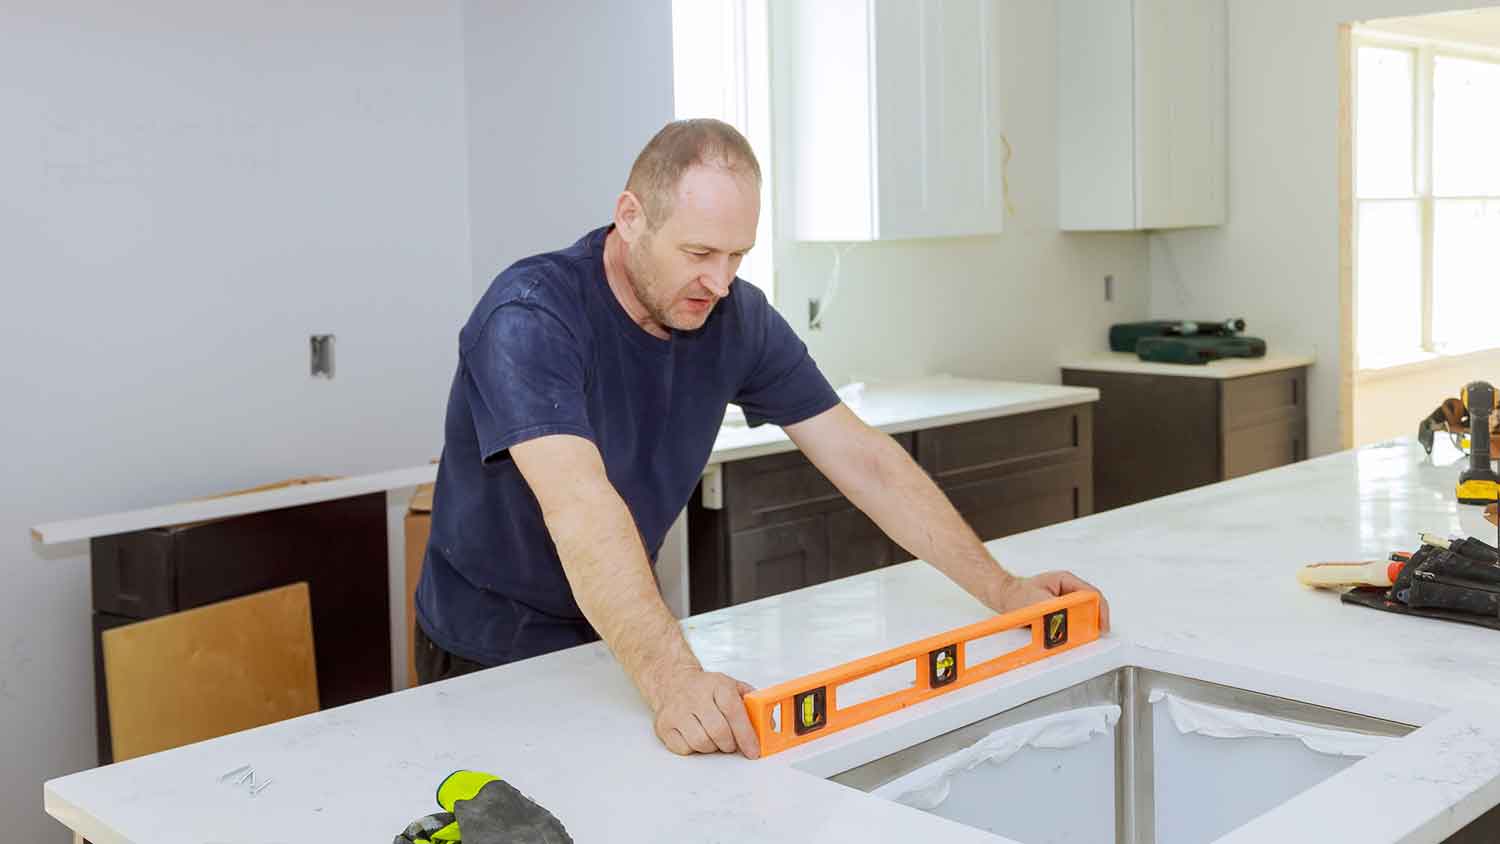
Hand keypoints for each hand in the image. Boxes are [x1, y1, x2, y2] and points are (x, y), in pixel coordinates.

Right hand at [648, 668, 760, 758]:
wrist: (673, 681)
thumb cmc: (705, 688)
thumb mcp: (731, 686)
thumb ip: (751, 704)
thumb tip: (768, 725)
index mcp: (717, 685)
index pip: (734, 712)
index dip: (746, 735)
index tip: (753, 750)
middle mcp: (695, 697)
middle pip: (718, 731)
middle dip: (730, 744)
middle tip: (732, 744)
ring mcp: (677, 711)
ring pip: (701, 742)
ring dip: (713, 747)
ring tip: (713, 738)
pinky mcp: (664, 726)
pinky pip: (684, 749)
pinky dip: (695, 749)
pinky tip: (696, 737)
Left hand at [987, 570, 1110, 633]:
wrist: (1005, 597)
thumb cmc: (1017, 595)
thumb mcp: (1038, 601)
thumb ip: (1054, 610)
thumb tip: (1066, 619)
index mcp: (1066, 580)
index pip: (1092, 594)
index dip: (1100, 611)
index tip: (1101, 627)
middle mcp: (1068, 589)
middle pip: (1090, 606)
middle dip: (1092, 622)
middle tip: (1092, 636)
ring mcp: (1066, 600)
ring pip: (1082, 615)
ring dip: (1081, 628)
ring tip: (1080, 638)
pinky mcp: (1061, 611)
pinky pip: (1072, 622)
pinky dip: (1072, 631)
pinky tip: (1070, 638)